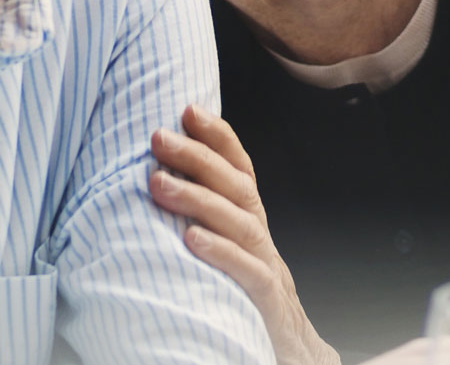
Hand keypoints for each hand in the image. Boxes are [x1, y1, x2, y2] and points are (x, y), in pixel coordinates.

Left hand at [149, 104, 339, 364]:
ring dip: (198, 199)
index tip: (187, 109)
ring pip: (240, 223)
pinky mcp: (268, 303)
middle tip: (157, 137)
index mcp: (250, 222)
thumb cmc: (244, 298)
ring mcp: (268, 269)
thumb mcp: (226, 252)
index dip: (218, 137)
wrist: (292, 355)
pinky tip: (191, 239)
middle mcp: (261, 238)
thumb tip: (158, 180)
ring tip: (158, 184)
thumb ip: (204, 218)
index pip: (240, 169)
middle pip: (236, 187)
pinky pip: (249, 273)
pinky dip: (222, 253)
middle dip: (197, 157)